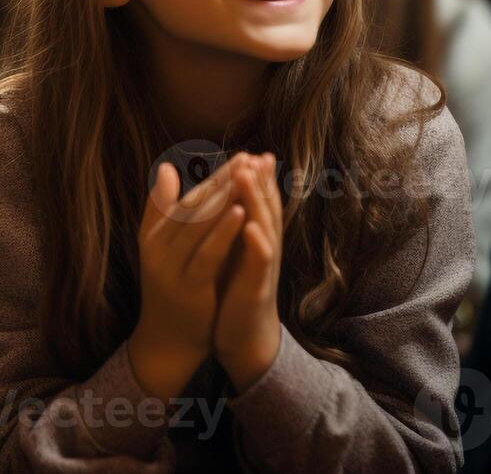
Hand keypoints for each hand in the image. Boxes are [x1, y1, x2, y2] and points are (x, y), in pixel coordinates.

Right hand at [128, 154, 248, 399]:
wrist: (167, 340)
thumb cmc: (170, 288)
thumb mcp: (162, 247)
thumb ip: (162, 210)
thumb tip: (166, 168)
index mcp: (153, 235)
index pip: (185, 198)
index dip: (212, 177)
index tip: (238, 156)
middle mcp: (158, 246)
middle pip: (193, 206)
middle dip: (221, 180)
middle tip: (246, 158)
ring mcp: (171, 266)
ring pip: (199, 225)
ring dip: (223, 198)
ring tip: (244, 176)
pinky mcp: (188, 285)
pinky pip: (207, 253)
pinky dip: (223, 231)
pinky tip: (240, 213)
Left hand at [213, 153, 281, 389]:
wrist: (242, 338)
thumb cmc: (234, 293)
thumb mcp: (231, 257)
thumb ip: (230, 229)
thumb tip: (224, 201)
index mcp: (254, 241)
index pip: (257, 204)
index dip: (258, 179)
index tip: (253, 152)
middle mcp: (263, 250)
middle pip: (266, 209)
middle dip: (262, 181)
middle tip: (259, 154)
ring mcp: (262, 269)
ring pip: (265, 228)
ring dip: (257, 201)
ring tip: (249, 175)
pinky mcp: (257, 288)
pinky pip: (259, 263)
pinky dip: (257, 243)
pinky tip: (251, 228)